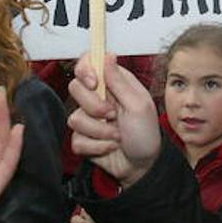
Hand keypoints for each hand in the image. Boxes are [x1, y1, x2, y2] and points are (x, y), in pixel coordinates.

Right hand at [67, 53, 160, 188]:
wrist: (142, 167)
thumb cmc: (146, 134)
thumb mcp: (139, 105)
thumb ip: (120, 81)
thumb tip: (108, 55)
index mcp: (113, 83)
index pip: (88, 63)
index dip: (84, 69)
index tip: (93, 82)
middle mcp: (99, 97)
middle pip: (75, 88)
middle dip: (94, 106)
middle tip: (113, 115)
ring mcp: (89, 118)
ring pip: (75, 118)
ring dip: (100, 131)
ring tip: (117, 136)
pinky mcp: (83, 138)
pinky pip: (76, 139)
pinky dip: (96, 146)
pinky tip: (110, 147)